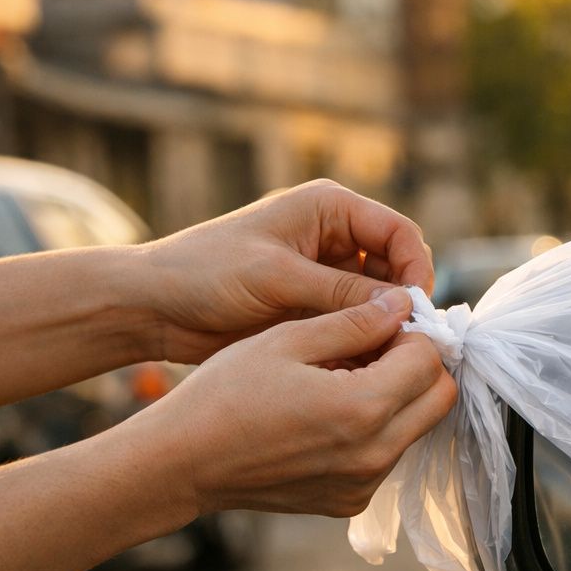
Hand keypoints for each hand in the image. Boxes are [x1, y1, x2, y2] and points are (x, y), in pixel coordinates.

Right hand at [128, 287, 456, 517]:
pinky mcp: (351, 501)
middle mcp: (374, 454)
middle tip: (378, 345)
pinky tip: (332, 411)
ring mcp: (365, 484)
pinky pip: (388, 455)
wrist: (182, 464)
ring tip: (347, 375)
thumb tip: (403, 303)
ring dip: (400, 397)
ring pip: (417, 427)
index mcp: (362, 408)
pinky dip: (377, 428)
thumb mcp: (287, 339)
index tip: (384, 322)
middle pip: (439, 399)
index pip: (429, 361)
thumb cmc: (224, 395)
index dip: (413, 333)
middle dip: (420, 365)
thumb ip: (354, 321)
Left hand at [141, 180, 434, 362]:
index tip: (415, 312)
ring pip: (381, 300)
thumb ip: (342, 292)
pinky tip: (361, 362)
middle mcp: (334, 236)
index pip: (399, 232)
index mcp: (329, 208)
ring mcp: (326, 274)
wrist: (155, 306)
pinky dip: (365, 340)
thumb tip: (403, 308)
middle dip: (404, 302)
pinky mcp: (316, 306)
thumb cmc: (205, 274)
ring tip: (383, 355)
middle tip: (405, 342)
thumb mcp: (277, 278)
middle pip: (397, 267)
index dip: (415, 270)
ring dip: (386, 325)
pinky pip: (357, 322)